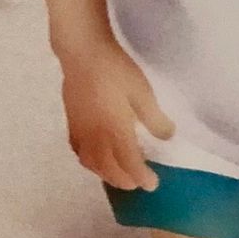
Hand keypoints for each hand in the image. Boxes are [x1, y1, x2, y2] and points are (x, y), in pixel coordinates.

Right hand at [61, 42, 173, 191]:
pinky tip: (95, 158)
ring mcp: (81, 131)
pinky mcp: (71, 123)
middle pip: (109, 169)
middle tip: (138, 183)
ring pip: (91, 164)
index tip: (153, 184)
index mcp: (116, 131)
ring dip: (106, 175)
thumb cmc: (116, 70)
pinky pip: (78, 151)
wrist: (82, 53)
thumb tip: (167, 136)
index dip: (141, 177)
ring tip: (118, 175)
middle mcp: (96, 137)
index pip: (130, 164)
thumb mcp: (143, 92)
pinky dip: (89, 161)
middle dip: (124, 181)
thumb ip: (155, 118)